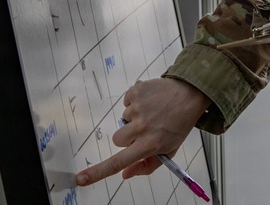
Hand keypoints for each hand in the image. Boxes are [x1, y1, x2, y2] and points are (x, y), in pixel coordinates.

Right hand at [75, 77, 210, 186]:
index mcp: (149, 144)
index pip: (118, 162)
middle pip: (117, 140)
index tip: (80, 179)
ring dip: (135, 118)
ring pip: (123, 120)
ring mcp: (138, 108)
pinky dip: (136, 101)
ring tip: (153, 112)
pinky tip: (151, 101)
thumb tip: (125, 174)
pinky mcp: (136, 91)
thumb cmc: (179, 123)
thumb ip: (147, 166)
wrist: (190, 94)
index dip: (97, 172)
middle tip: (146, 129)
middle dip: (128, 137)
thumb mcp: (169, 150)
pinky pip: (126, 101)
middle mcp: (142, 127)